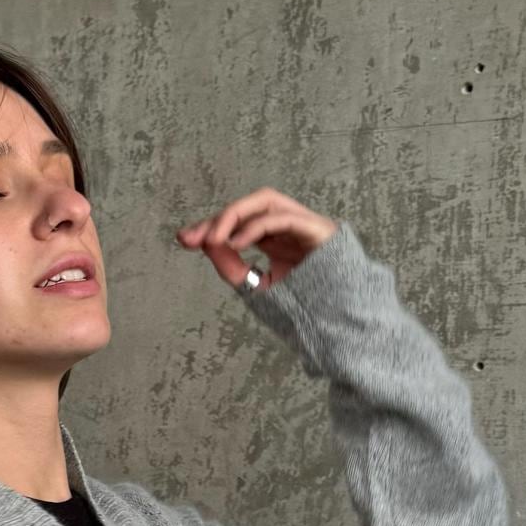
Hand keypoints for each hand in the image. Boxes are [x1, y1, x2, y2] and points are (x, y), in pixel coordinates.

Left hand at [175, 188, 339, 293]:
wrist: (341, 324)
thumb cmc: (305, 309)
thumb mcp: (258, 288)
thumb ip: (233, 267)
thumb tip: (205, 244)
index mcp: (276, 239)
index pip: (238, 223)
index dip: (211, 227)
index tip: (184, 239)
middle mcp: (289, 226)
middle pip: (247, 207)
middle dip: (217, 219)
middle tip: (192, 237)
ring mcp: (304, 224)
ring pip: (265, 201)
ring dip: (234, 215)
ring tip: (213, 238)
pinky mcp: (318, 228)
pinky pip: (282, 218)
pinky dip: (256, 226)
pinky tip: (236, 243)